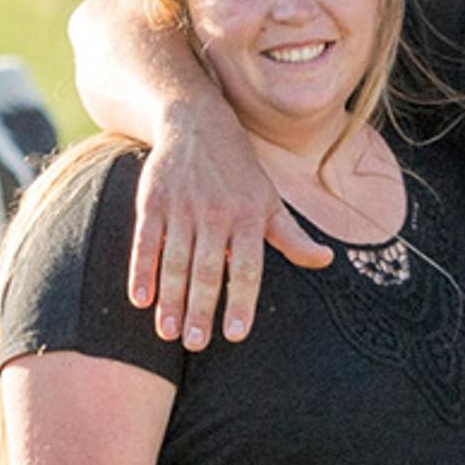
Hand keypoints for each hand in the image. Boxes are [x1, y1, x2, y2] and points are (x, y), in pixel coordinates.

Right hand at [126, 98, 325, 346]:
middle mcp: (215, 212)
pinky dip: (141, 270)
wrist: (196, 121)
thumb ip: (291, 236)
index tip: (235, 335)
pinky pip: (146, 241)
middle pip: (207, 269)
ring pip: (176, 260)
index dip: (240, 301)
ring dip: (170, 298)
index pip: (246, 267)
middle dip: (200, 309)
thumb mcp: (268, 200)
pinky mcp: (153, 201)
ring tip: (168, 332)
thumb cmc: (238, 171)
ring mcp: (182, 206)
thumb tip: (325, 260)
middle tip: (195, 343)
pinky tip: (139, 298)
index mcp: (248, 216)